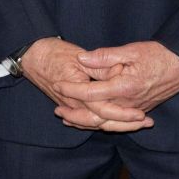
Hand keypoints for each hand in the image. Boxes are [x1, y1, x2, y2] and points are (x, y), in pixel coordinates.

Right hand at [18, 37, 149, 132]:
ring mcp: (71, 107)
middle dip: (125, 125)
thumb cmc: (54, 53)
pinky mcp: (69, 106)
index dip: (124, 113)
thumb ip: (99, 66)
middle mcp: (75, 104)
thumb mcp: (78, 55)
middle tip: (146, 122)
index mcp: (79, 92)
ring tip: (136, 124)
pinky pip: (85, 121)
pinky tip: (111, 124)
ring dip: (116, 125)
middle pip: (102, 122)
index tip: (141, 114)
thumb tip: (119, 72)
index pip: (104, 109)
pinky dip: (100, 124)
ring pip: (95, 124)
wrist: (31, 57)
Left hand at [58, 42, 178, 117]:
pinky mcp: (141, 111)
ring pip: (106, 123)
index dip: (72, 90)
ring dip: (86, 122)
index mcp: (124, 87)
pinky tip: (92, 119)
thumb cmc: (160, 55)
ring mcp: (135, 110)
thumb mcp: (132, 50)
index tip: (57, 85)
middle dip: (74, 114)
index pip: (91, 93)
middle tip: (57, 110)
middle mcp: (129, 104)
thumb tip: (82, 59)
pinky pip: (117, 123)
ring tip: (68, 119)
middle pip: (95, 116)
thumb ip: (105, 56)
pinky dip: (101, 123)